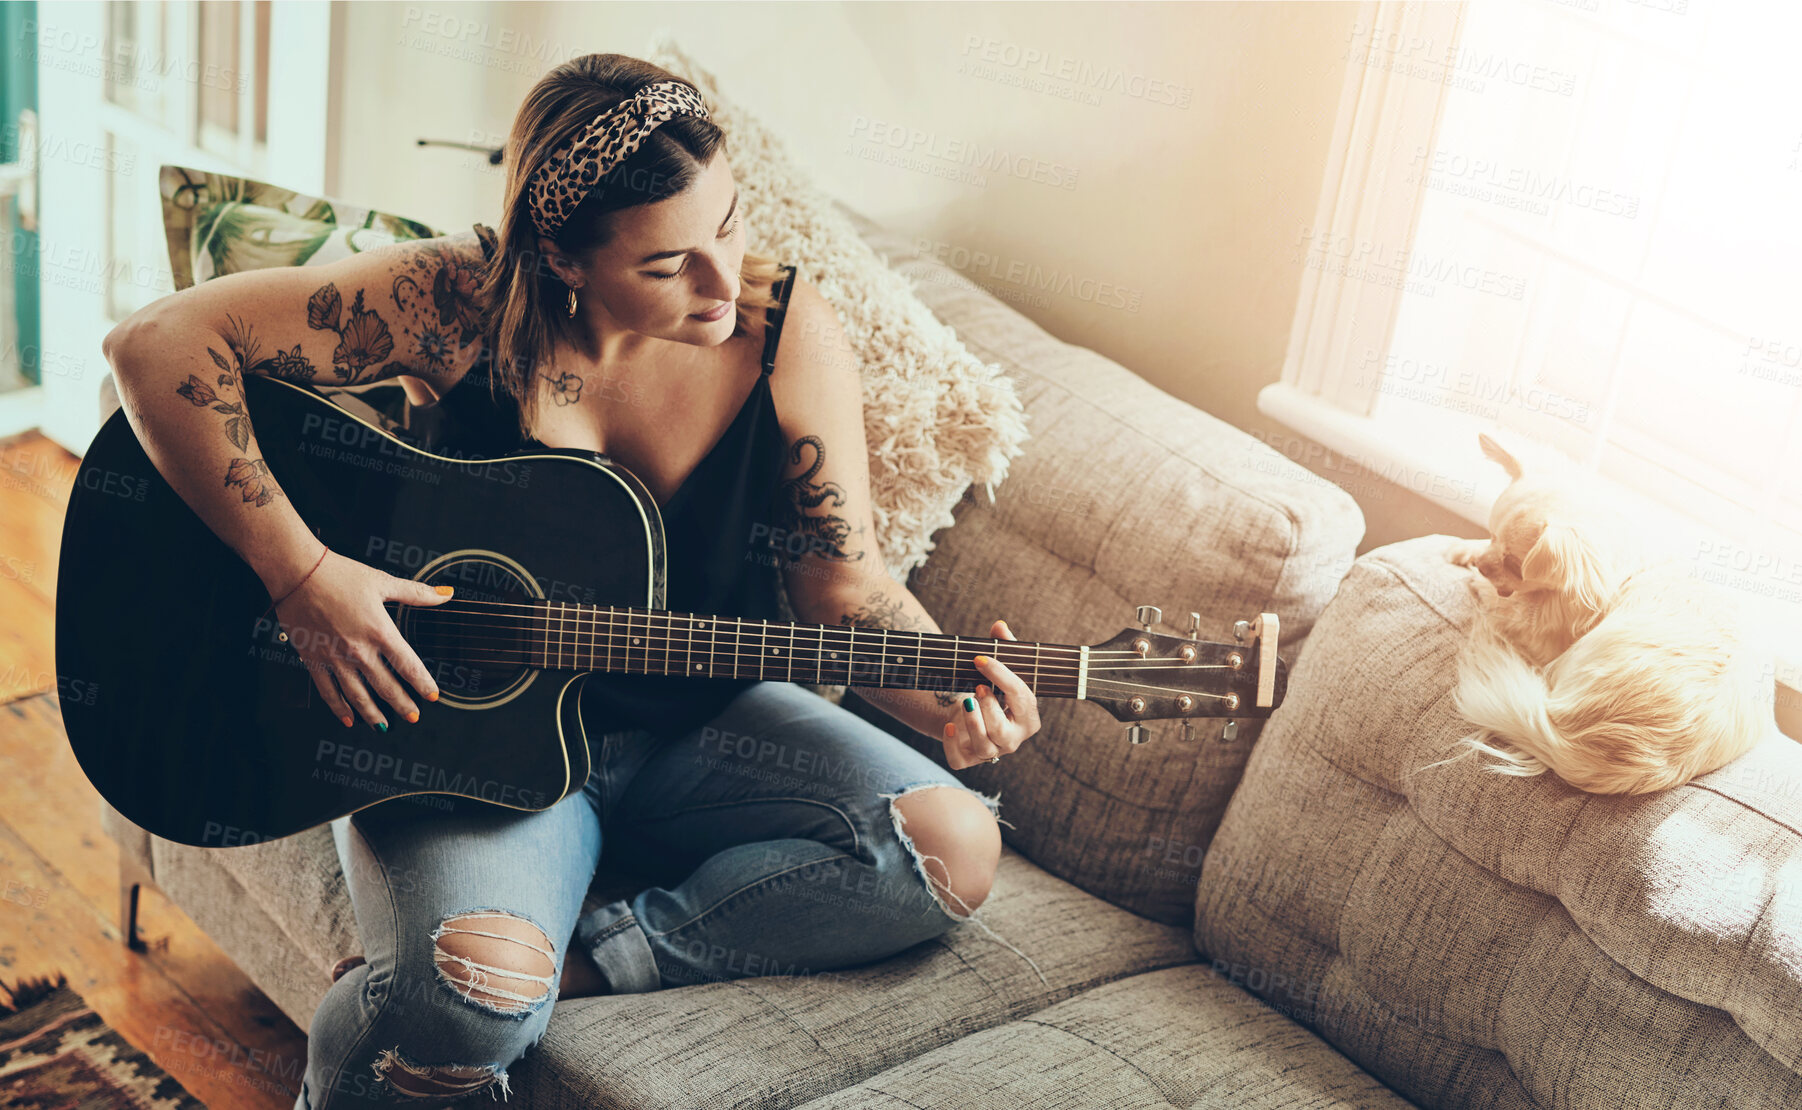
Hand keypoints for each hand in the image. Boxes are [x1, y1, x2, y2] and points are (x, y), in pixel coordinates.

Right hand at [272, 550, 451, 729]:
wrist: (298, 573)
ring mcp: (334, 658)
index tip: (433, 695)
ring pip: (358, 695)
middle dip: (402, 704)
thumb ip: (417, 593)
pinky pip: (328, 691)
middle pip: (386, 686)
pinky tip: (348, 719)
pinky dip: (339, 707)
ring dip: (373, 714)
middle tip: (413, 716)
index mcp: (379, 631)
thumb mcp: (383, 581)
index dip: (423, 683)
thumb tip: (446, 593)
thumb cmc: (339, 575)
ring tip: (385, 726)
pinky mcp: (313, 659)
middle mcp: (358, 650)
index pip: (409, 665)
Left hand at [940, 618, 1040, 770]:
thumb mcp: (1000, 669)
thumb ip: (1003, 647)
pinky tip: (949, 724)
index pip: (1021, 697)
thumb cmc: (993, 690)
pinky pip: (960, 759)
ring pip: (984, 747)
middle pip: (1003, 731)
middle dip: (990, 708)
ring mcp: (991, 753)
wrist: (972, 713)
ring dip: (973, 723)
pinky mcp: (969, 759)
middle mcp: (1013, 739)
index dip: (1001, 676)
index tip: (980, 659)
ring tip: (966, 702)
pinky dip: (952, 743)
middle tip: (977, 688)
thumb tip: (999, 625)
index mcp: (1028, 717)